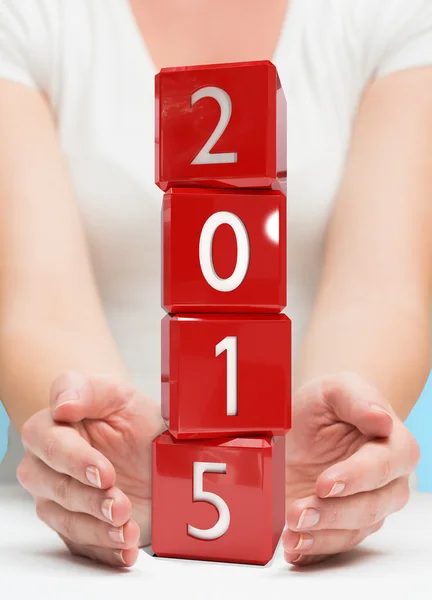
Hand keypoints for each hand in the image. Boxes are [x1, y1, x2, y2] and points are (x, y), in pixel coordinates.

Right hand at [16, 371, 164, 566]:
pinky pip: (81, 546)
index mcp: (52, 425)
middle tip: (120, 504)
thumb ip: (88, 390)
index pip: (47, 441)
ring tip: (128, 528)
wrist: (152, 453)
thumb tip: (62, 405)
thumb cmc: (132, 420)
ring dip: (98, 529)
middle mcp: (47, 463)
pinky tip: (125, 549)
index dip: (74, 460)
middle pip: (52, 486)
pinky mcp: (76, 526)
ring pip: (64, 519)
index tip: (104, 472)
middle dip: (89, 499)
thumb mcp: (121, 396)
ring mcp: (59, 497)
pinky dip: (105, 551)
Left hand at [283, 372, 419, 565]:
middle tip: (299, 512)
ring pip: (354, 532)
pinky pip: (334, 545)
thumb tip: (381, 419)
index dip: (357, 477)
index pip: (384, 466)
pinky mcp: (341, 525)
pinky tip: (293, 547)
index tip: (327, 483)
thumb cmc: (326, 404)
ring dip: (321, 536)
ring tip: (291, 533)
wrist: (305, 424)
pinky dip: (313, 550)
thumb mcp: (335, 389)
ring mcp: (365, 506)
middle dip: (334, 513)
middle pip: (372, 507)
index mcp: (394, 445)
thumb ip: (357, 399)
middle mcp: (387, 482)